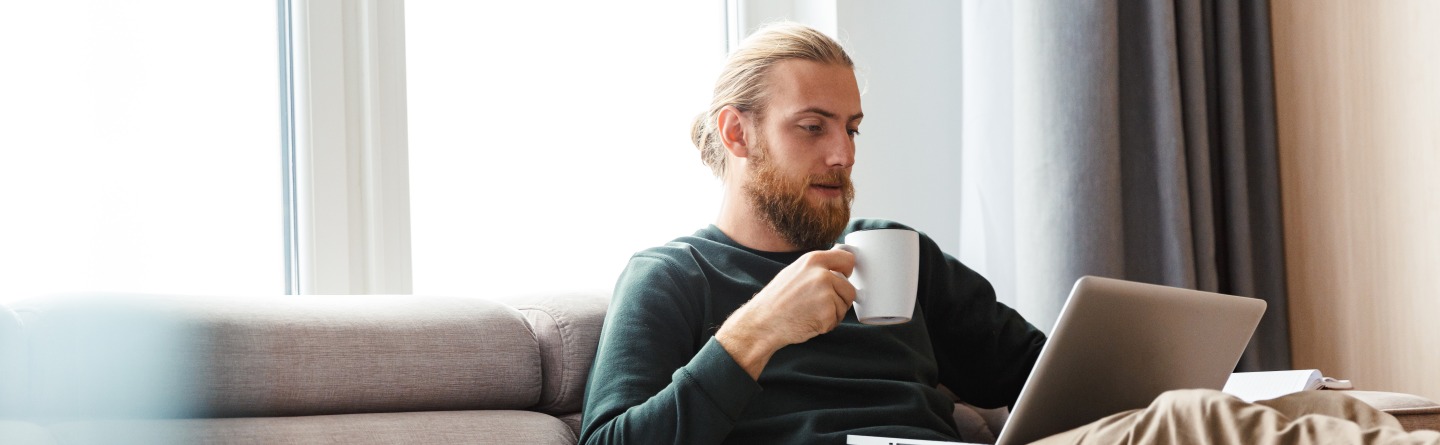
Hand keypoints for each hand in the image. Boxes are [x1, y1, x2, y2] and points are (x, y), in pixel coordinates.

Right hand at [715, 248, 856, 379]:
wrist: (762, 322)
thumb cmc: (776, 300)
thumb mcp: (795, 272)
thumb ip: (817, 267)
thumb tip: (838, 266)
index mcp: (813, 260)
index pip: (847, 259)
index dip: (847, 272)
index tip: (843, 278)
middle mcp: (822, 274)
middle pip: (850, 288)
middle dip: (840, 299)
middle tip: (818, 304)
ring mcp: (826, 294)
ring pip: (844, 305)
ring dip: (833, 313)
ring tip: (811, 312)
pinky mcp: (827, 313)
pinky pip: (837, 320)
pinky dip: (826, 325)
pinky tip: (809, 321)